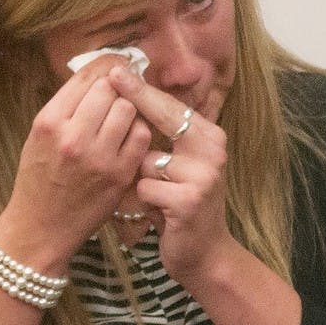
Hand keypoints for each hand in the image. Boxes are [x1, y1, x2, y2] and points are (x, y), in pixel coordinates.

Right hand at [0, 56, 151, 270]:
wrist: (40, 227)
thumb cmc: (38, 178)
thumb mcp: (38, 136)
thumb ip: (65, 106)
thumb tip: (98, 73)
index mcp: (49, 123)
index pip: (85, 77)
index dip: (103, 67)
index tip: (112, 66)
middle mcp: (73, 137)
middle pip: (109, 89)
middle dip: (113, 91)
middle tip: (113, 97)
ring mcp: (99, 158)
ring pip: (128, 110)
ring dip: (127, 110)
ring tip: (119, 119)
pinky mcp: (119, 175)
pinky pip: (141, 137)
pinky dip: (138, 133)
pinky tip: (127, 139)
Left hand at [107, 65, 234, 285]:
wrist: (204, 254)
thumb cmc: (180, 205)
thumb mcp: (179, 165)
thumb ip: (165, 135)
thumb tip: (129, 96)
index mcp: (209, 137)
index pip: (171, 106)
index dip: (142, 89)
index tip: (117, 69)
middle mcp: (212, 150)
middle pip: (165, 118)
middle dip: (137, 98)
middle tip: (113, 75)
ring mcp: (204, 175)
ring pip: (146, 159)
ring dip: (137, 178)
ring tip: (150, 195)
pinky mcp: (189, 200)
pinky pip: (145, 187)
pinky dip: (141, 201)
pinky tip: (155, 214)